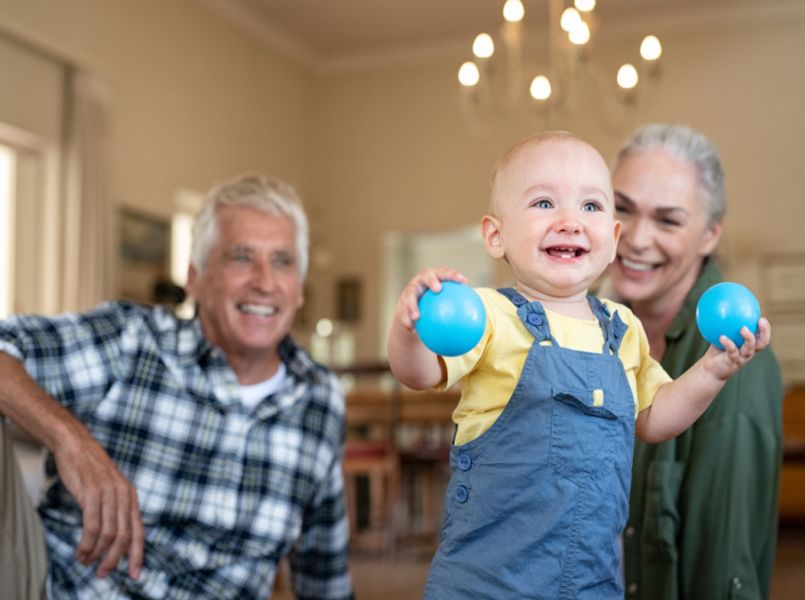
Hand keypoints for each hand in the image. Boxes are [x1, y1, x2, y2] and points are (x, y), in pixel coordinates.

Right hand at [53, 424, 143, 579]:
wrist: (77, 446)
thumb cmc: (91, 471)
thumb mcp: (111, 489)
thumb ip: (116, 510)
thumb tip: (115, 538)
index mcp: (131, 497)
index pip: (138, 531)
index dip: (138, 554)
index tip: (136, 574)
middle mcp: (124, 496)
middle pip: (124, 536)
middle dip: (114, 559)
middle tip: (102, 573)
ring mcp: (109, 494)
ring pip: (108, 534)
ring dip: (97, 553)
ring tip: (87, 562)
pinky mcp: (92, 493)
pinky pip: (92, 525)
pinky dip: (87, 543)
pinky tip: (81, 551)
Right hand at [393, 267, 468, 331]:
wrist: (413, 309)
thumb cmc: (436, 306)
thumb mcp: (446, 304)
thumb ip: (459, 306)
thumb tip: (480, 319)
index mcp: (435, 278)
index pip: (445, 273)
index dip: (453, 275)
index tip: (462, 281)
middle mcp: (421, 281)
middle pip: (426, 276)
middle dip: (431, 281)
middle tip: (438, 289)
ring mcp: (410, 291)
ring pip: (410, 296)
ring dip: (413, 306)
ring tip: (417, 316)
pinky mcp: (401, 303)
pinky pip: (403, 312)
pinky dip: (407, 320)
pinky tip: (412, 330)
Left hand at [703, 317, 770, 380]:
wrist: (710, 370)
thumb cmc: (716, 351)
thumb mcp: (721, 337)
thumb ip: (724, 327)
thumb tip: (720, 308)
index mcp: (749, 346)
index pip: (761, 337)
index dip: (765, 329)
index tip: (762, 318)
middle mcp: (748, 352)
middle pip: (762, 343)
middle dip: (765, 332)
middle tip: (761, 321)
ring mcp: (742, 358)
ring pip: (750, 348)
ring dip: (748, 338)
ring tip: (743, 328)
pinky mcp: (732, 362)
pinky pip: (732, 351)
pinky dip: (728, 343)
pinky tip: (722, 336)